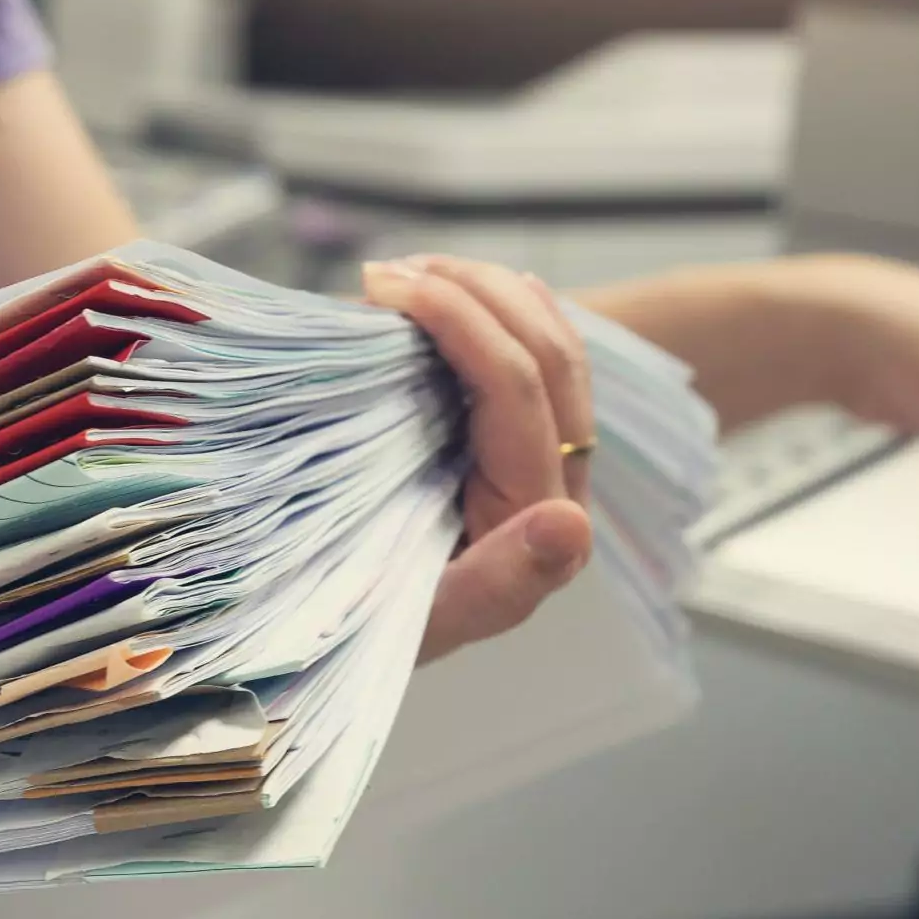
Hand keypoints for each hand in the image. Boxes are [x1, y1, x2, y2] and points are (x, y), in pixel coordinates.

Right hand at [363, 255, 595, 663]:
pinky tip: (455, 286)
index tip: (385, 287)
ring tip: (408, 272)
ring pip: (551, 345)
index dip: (461, 321)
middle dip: (473, 290)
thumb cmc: (371, 637)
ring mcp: (548, 464)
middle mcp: (562, 490)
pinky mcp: (522, 450)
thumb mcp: (419, 625)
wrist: (349, 648)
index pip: (521, 391)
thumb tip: (568, 524)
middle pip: (548, 354)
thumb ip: (498, 586)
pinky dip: (497, 312)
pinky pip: (533, 360)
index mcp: (545, 525)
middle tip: (387, 271)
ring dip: (485, 291)